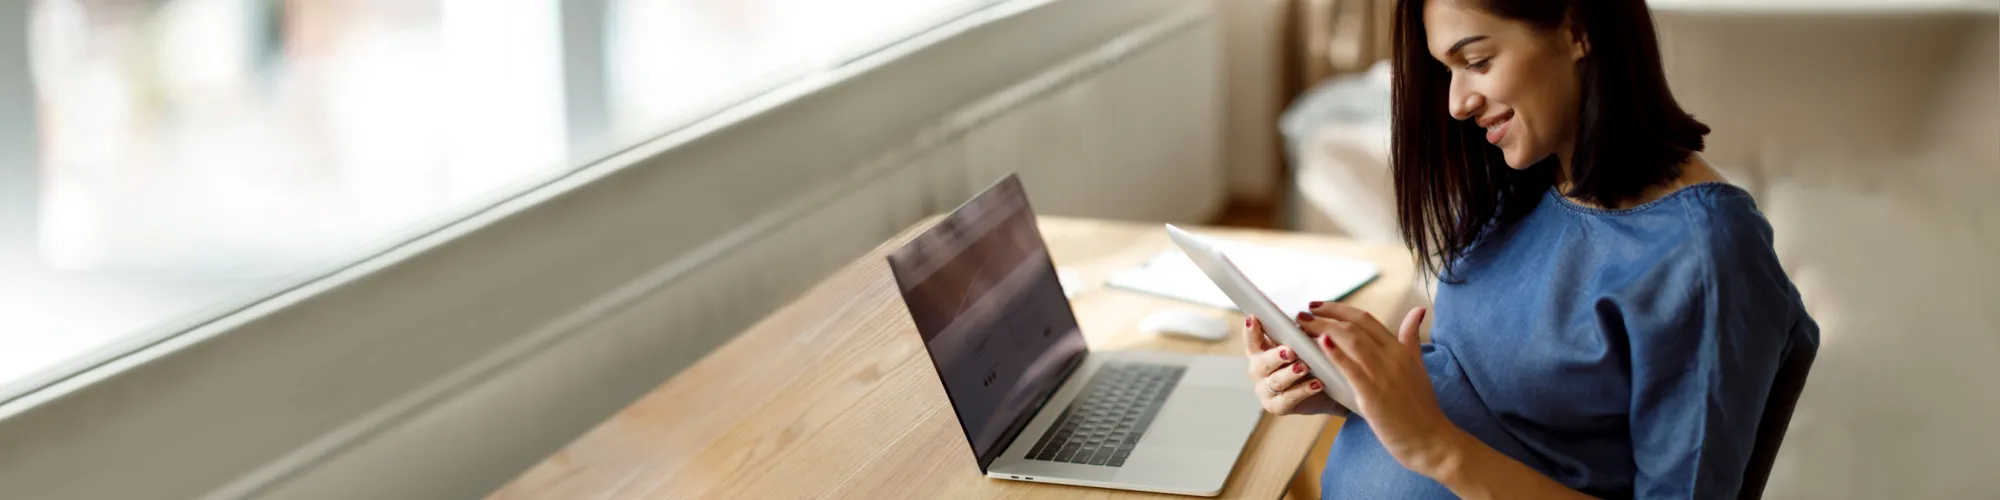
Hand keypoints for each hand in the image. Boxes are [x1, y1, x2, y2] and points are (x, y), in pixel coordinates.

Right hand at [1240, 316, 1340, 415]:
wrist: (1327, 390)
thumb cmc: (1310, 361)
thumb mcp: (1304, 345)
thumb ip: (1297, 335)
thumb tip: (1304, 323)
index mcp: (1260, 351)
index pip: (1251, 339)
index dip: (1251, 330)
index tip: (1253, 319)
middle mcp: (1257, 370)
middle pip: (1262, 362)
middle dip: (1275, 356)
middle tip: (1290, 351)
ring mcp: (1264, 390)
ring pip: (1275, 381)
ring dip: (1290, 373)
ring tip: (1304, 367)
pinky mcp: (1276, 406)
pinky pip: (1288, 398)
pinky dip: (1303, 390)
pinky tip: (1316, 384)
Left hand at [1298, 303, 1459, 474]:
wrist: (1431, 439)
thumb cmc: (1422, 407)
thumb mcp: (1418, 365)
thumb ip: (1411, 338)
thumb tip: (1418, 311)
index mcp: (1400, 349)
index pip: (1366, 319)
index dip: (1339, 309)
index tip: (1319, 306)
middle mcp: (1392, 356)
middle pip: (1355, 326)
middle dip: (1325, 315)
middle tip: (1303, 313)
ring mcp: (1383, 374)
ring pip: (1352, 340)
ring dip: (1323, 328)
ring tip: (1302, 325)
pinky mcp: (1374, 394)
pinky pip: (1352, 369)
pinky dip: (1335, 353)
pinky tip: (1320, 343)